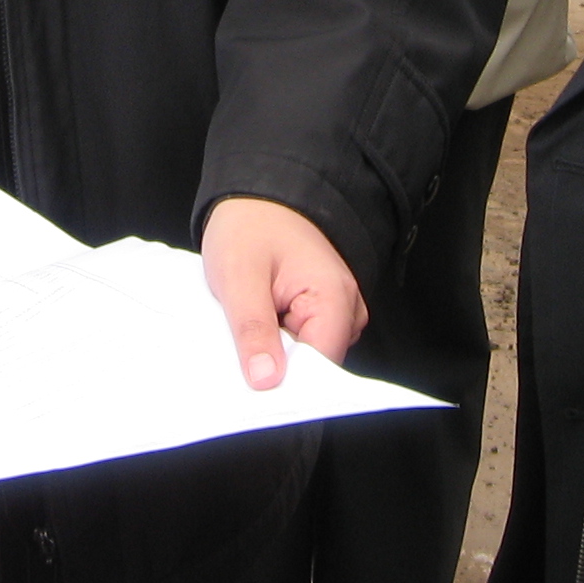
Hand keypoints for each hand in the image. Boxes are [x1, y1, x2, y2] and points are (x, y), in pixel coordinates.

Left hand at [200, 196, 366, 390]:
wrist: (257, 193)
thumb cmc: (250, 225)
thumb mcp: (239, 275)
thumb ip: (253, 329)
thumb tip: (266, 381)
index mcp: (335, 297)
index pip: (322, 368)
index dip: (287, 384)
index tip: (252, 389)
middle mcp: (346, 307)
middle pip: (315, 366)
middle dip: (276, 366)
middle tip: (237, 346)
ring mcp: (336, 310)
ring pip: (306, 357)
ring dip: (274, 351)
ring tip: (245, 323)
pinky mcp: (321, 312)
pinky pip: (301, 342)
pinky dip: (276, 340)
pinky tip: (256, 322)